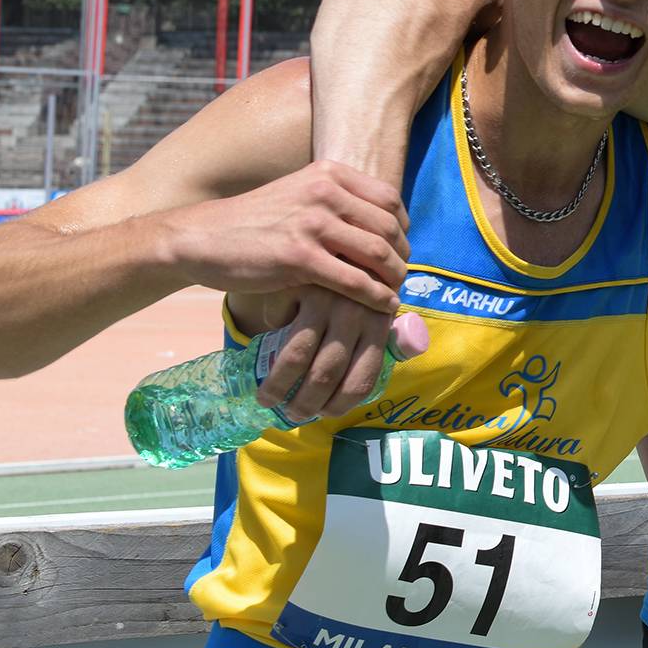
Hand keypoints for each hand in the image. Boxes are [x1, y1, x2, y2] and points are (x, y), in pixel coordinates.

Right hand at [163, 160, 409, 308]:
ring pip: (377, 255)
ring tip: (394, 292)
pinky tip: (383, 306)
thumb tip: (382, 223)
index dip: (402, 227)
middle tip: (400, 275)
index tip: (400, 248)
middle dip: (401, 256)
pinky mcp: (300, 258)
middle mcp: (324, 192)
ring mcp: (312, 224)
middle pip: (388, 228)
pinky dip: (376, 297)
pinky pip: (355, 281)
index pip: (389, 199)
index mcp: (328, 173)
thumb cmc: (252, 222)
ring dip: (393, 278)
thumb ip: (336, 201)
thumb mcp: (298, 194)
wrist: (200, 238)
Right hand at [247, 290, 427, 422]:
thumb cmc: (346, 280)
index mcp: (381, 323)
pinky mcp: (304, 283)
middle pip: (330, 374)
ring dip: (280, 386)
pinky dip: (272, 338)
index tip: (324, 414)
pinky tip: (267, 344)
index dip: (342, 404)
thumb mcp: (365, 304)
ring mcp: (331, 298)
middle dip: (307, 404)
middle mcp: (360, 312)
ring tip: (268, 400)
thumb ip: (365, 335)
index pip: (363, 378)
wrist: (329, 232)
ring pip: (300, 357)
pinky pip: (281, 325)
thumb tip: (356, 383)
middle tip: (291, 416)